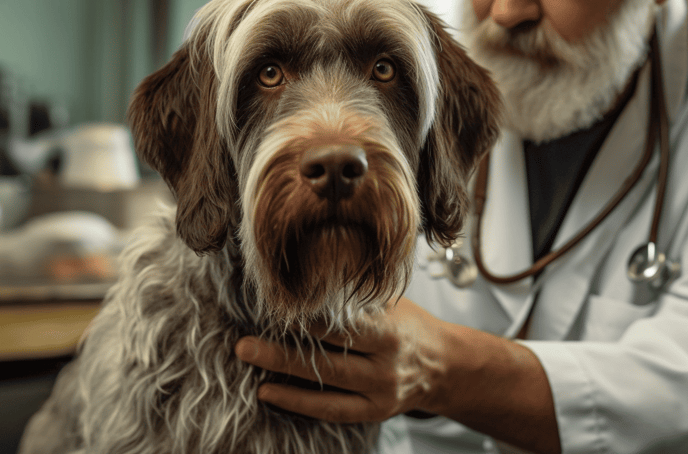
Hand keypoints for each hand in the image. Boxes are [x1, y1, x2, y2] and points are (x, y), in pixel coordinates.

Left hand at [234, 297, 448, 422]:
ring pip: (325, 387)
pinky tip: (269, 392)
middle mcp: (384, 366)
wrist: (443, 365)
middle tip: (244, 345)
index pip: (342, 328)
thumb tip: (308, 276)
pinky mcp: (373, 412)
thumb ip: (356, 297)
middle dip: (283, 353)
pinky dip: (299, 403)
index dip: (307, 321)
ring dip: (284, 376)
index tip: (273, 310)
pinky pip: (332, 410)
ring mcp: (379, 393)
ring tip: (250, 363)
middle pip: (328, 361)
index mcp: (389, 333)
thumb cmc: (411, 325)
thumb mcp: (392, 303)